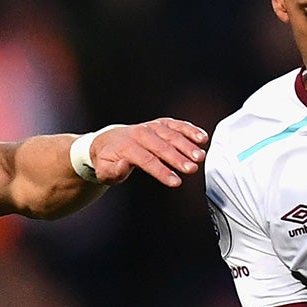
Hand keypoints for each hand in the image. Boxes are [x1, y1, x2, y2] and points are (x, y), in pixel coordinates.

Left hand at [87, 119, 207, 187]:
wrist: (107, 141)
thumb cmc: (108, 159)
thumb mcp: (104, 170)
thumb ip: (113, 171)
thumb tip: (123, 165)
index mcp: (127, 146)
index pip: (147, 160)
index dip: (162, 171)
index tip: (176, 182)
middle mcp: (141, 133)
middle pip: (162, 146)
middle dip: (178, 158)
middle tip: (192, 168)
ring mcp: (152, 127)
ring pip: (172, 134)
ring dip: (188, 144)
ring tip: (200, 156)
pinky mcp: (161, 124)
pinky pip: (177, 125)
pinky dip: (190, 130)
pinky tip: (202, 137)